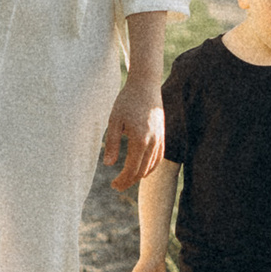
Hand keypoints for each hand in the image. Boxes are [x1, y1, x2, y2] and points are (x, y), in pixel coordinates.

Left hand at [102, 75, 163, 192]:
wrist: (146, 85)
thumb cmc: (127, 101)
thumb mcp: (114, 120)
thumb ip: (112, 143)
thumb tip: (108, 164)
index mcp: (140, 140)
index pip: (132, 169)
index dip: (122, 180)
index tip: (113, 185)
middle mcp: (153, 142)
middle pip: (142, 171)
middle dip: (129, 181)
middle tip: (117, 186)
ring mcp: (160, 139)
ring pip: (152, 166)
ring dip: (139, 176)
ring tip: (127, 179)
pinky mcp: (162, 136)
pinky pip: (158, 158)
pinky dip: (150, 167)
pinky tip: (142, 169)